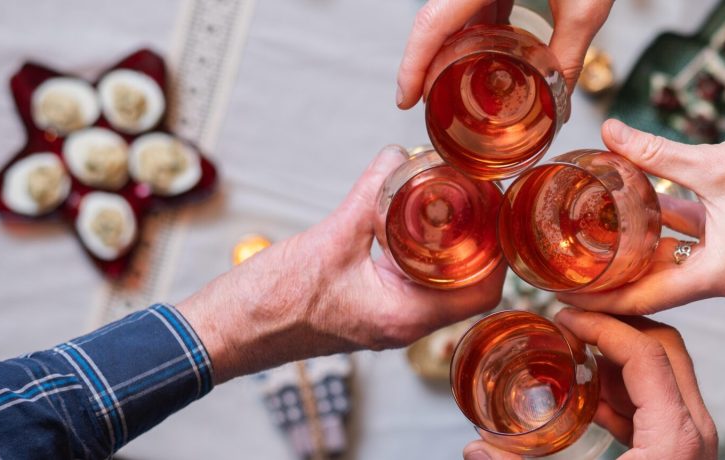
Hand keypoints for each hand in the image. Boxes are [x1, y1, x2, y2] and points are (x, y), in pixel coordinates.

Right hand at [178, 145, 505, 382]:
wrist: (226, 332)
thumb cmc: (272, 302)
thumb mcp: (331, 236)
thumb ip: (371, 194)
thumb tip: (401, 155)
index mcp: (405, 317)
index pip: (481, 292)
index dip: (498, 251)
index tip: (495, 209)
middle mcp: (403, 324)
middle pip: (466, 285)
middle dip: (478, 241)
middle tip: (476, 196)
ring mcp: (386, 319)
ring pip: (439, 282)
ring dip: (447, 245)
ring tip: (450, 200)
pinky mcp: (368, 308)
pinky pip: (410, 280)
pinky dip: (417, 251)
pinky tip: (407, 217)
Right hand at [395, 0, 613, 108]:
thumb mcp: (584, 6)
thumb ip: (568, 55)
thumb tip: (557, 101)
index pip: (433, 22)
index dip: (413, 64)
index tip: (405, 98)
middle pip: (435, 19)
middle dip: (426, 62)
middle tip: (424, 100)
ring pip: (452, 11)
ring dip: (450, 47)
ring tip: (452, 84)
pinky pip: (473, 0)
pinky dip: (474, 28)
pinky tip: (483, 52)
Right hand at [462, 309, 716, 459]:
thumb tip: (471, 450)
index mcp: (674, 437)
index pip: (644, 352)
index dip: (601, 327)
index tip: (563, 317)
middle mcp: (694, 430)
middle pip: (664, 347)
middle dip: (615, 327)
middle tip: (569, 323)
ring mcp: (692, 440)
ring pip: (664, 369)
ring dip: (619, 354)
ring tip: (571, 354)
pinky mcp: (681, 451)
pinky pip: (658, 399)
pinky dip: (624, 386)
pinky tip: (587, 395)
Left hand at [558, 120, 724, 314]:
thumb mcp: (708, 163)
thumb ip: (653, 153)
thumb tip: (608, 129)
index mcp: (718, 274)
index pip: (646, 299)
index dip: (602, 300)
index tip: (563, 298)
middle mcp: (724, 278)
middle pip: (653, 287)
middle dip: (610, 279)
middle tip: (564, 273)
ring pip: (669, 264)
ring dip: (632, 254)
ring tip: (585, 246)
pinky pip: (688, 245)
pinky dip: (661, 233)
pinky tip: (628, 214)